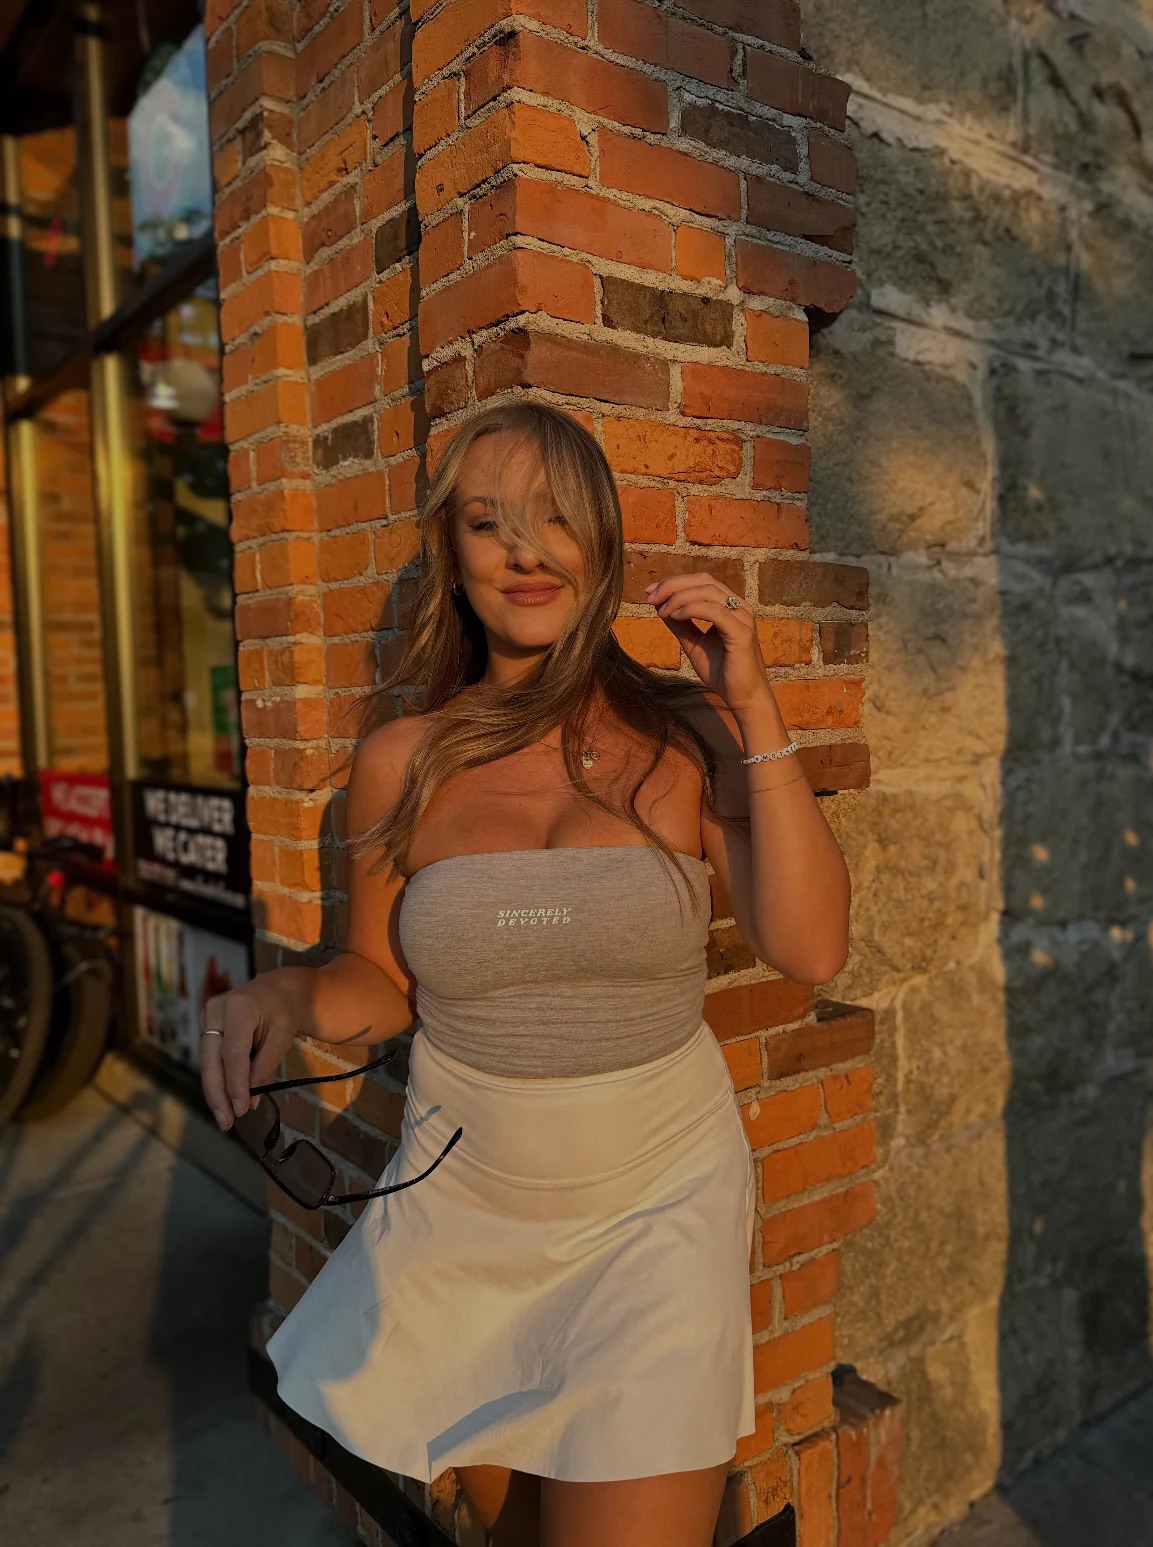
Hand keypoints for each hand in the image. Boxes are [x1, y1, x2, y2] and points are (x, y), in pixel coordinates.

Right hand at [199, 968, 311, 1130]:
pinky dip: (217, 1079)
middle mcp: (216, 1009)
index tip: (240, 1110)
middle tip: (226, 1122)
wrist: (278, 989)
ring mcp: (207, 1016)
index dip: (235, 1084)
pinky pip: (210, 1058)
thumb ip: (265, 1065)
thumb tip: (250, 1098)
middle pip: (212, 1060)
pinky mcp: (205, 1025)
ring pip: (207, 1062)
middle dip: (218, 1094)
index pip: (233, 1053)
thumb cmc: (284, 1011)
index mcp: (239, 1007)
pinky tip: (224, 1100)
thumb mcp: (283, 1036)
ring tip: (224, 1117)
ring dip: (215, 1091)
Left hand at [645, 571, 773, 716]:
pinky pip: (714, 611)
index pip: (701, 582)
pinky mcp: (742, 633)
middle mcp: (739, 607)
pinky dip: (691, 609)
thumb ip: (681, 625)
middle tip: (650, 597)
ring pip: (708, 592)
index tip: (649, 593)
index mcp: (730, 607)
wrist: (743, 698)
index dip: (674, 583)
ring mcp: (742, 618)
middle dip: (673, 585)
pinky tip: (675, 617)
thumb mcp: (694, 644)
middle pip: (704, 580)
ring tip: (661, 610)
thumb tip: (660, 607)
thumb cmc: (722, 672)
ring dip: (679, 597)